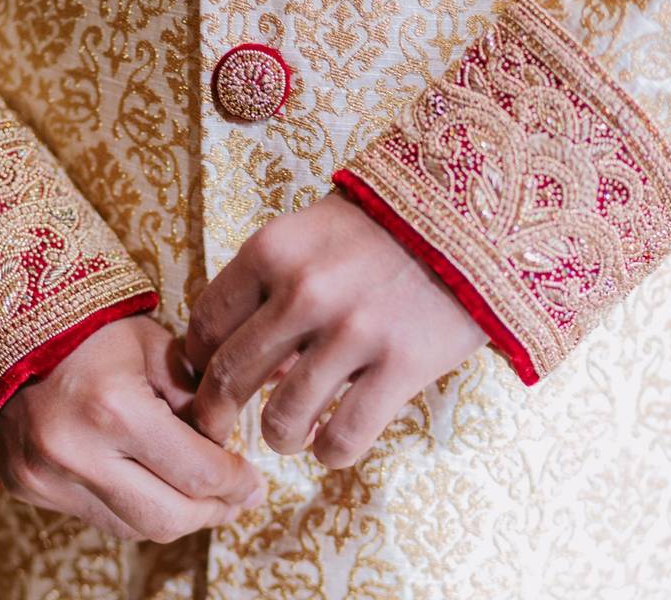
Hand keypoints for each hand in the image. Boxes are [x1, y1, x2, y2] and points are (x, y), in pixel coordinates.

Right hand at [0, 315, 265, 542]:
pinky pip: (100, 519)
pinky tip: (154, 485)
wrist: (5, 329)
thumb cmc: (88, 330)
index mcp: (115, 409)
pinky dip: (136, 509)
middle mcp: (76, 453)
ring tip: (200, 494)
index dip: (237, 483)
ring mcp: (46, 477)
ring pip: (134, 528)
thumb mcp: (155, 348)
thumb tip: (229, 450)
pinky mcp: (28, 488)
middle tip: (236, 496)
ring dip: (176, 516)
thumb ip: (196, 401)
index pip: (198, 473)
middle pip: (168, 518)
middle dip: (213, 511)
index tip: (253, 481)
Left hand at [187, 193, 487, 468]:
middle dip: (215, 413)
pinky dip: (330, 453)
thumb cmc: (383, 227)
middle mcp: (304, 292)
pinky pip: (345, 437)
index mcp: (272, 251)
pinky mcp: (403, 365)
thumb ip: (269, 287)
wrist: (474, 217)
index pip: (205, 324)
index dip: (195, 362)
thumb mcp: (311, 235)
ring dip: (278, 438)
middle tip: (220, 428)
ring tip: (289, 435)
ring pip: (283, 418)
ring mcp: (354, 331)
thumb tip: (246, 362)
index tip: (202, 379)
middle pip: (230, 376)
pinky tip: (332, 444)